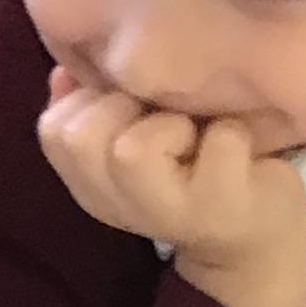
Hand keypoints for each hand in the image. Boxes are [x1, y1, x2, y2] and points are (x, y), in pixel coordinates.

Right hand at [38, 70, 305, 306]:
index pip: (53, 128)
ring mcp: (167, 211)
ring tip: (194, 133)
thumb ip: (93, 102)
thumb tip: (65, 70)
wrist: (253, 236)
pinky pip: (220, 140)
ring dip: (171, 123)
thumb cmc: (192, 168)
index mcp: (90, 185)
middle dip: (123, 105)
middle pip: (79, 137)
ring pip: (132, 150)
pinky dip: (233, 131)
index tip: (129, 104)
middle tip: (162, 118)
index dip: (89, 97)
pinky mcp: (221, 206)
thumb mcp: (132, 134)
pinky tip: (236, 145)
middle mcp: (117, 204)